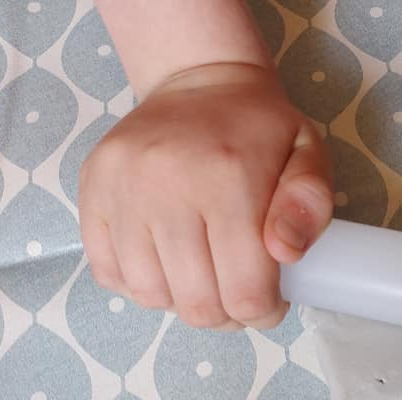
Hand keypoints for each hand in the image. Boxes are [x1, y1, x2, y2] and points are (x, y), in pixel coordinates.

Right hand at [79, 63, 331, 329]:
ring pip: (150, 296)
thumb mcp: (308, 154)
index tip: (271, 300)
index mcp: (228, 177)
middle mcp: (166, 184)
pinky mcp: (91, 192)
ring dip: (184, 303)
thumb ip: (310, 203)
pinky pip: (110, 274)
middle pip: (196, 303)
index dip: (263, 311)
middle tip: (241, 295)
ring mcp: (120, 189)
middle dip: (227, 315)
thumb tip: (285, 252)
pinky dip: (143, 285)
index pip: (243, 289)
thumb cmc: (261, 129)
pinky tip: (170, 265)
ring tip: (207, 280)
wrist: (199, 81)